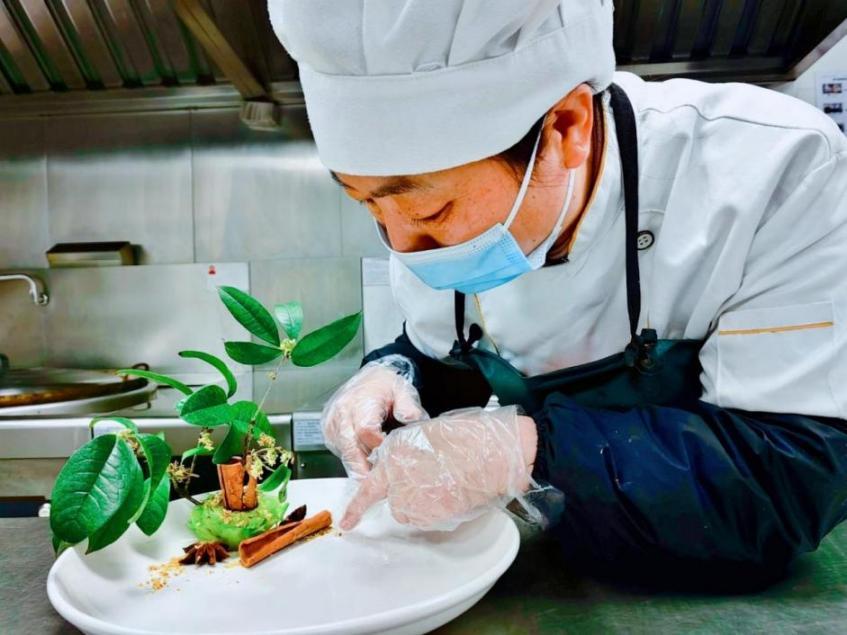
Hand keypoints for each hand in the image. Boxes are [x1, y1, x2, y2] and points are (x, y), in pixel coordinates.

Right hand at [321, 356, 427, 478]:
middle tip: (379, 483)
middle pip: (350, 448)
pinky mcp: (329, 431)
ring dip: (359, 465)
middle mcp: (341, 412)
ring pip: (344, 453)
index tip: (391, 457)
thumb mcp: (402, 390)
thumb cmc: (385, 386)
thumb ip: (408, 406)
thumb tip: (412, 419)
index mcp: (359, 401)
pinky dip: (352, 459)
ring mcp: (332, 423)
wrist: (368, 378)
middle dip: (364, 468)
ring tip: (376, 474)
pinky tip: (366, 462)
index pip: (366, 431)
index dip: (378, 447)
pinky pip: (339, 451)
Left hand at [340, 407, 537, 529]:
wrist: (489, 453)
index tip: (347, 522)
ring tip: (444, 485)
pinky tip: (450, 493)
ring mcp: (411, 497)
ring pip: (409, 512)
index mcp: (395, 453)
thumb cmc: (466, 439)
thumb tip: (404, 468)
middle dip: (406, 497)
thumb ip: (407, 454)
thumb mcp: (427, 434)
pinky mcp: (428, 513)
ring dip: (421, 504)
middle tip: (428, 487)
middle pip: (393, 500)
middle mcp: (396, 476)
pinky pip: (426, 518)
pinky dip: (435, 511)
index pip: (369, 485)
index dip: (356, 507)